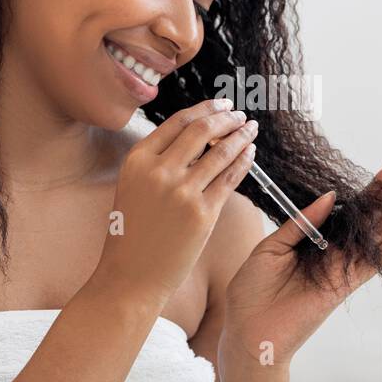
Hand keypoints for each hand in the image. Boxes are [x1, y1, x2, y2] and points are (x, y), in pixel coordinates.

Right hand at [94, 99, 259, 302]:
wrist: (130, 277)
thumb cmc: (133, 234)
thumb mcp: (134, 187)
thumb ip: (158, 162)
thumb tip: (197, 137)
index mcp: (137, 160)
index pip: (178, 121)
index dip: (205, 108)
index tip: (222, 104)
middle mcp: (158, 171)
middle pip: (201, 130)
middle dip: (226, 117)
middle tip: (240, 114)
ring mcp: (181, 192)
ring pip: (221, 152)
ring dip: (241, 135)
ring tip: (251, 129)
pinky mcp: (202, 214)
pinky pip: (230, 179)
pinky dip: (243, 161)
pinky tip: (250, 153)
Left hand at [219, 156, 381, 371]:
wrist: (246, 331)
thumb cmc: (253, 291)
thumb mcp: (271, 247)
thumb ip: (302, 222)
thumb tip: (332, 197)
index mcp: (319, 239)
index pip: (355, 207)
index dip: (375, 185)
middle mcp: (337, 252)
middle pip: (375, 215)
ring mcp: (343, 269)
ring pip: (381, 233)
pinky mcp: (343, 286)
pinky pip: (373, 262)